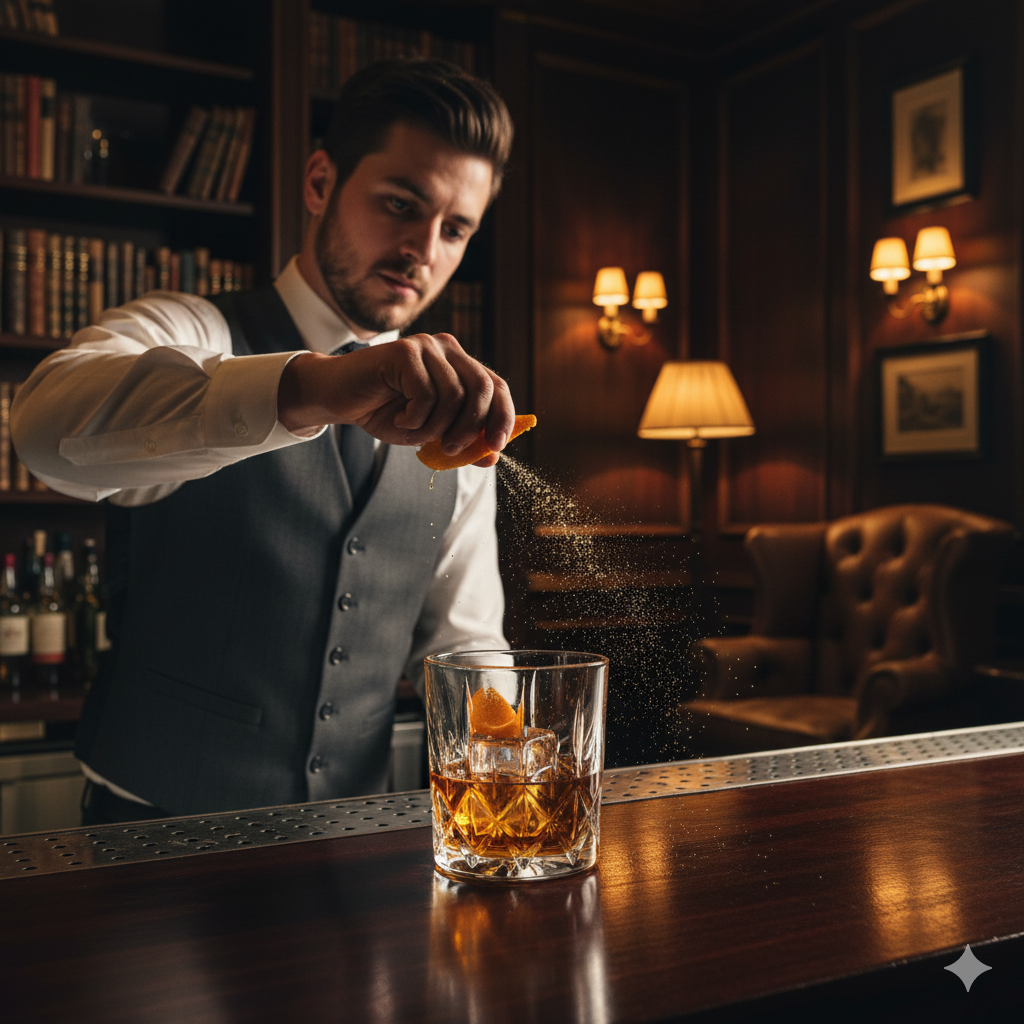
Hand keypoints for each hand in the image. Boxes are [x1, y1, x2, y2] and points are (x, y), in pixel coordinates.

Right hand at [277, 333, 513, 466]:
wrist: (339, 398)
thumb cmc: (386, 413)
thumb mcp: (429, 433)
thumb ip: (462, 441)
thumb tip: (492, 456)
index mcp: (460, 364)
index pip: (497, 386)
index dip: (503, 417)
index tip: (496, 446)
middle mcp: (447, 348)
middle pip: (482, 389)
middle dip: (471, 427)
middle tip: (450, 449)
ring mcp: (426, 346)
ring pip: (453, 395)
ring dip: (435, 427)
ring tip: (413, 433)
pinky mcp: (404, 351)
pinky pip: (425, 394)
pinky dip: (415, 418)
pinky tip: (399, 419)